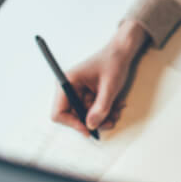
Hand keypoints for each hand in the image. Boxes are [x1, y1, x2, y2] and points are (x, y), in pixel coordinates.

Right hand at [50, 19, 148, 136]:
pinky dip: (105, 111)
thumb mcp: (109, 86)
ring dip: (102, 117)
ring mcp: (78, 92)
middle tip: (110, 121)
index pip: (59, 112)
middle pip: (74, 116)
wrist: (122, 52)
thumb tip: (91, 125)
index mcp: (68, 82)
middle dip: (93, 121)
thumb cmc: (113, 62)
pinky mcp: (87, 94)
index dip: (72, 123)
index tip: (89, 129)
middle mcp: (70, 88)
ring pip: (86, 115)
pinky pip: (93, 110)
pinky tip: (116, 105)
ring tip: (116, 111)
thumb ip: (101, 107)